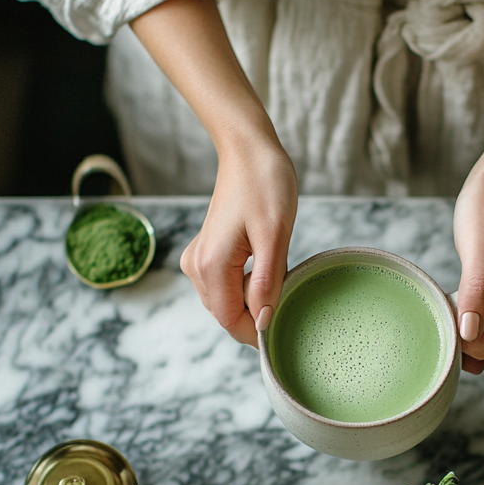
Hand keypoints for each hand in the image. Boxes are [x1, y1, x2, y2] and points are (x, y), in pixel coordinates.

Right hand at [180, 139, 297, 345]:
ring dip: (252, 297)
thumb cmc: (265, 184)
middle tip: (286, 289)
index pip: (230, 321)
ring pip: (227, 301)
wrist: (248, 151)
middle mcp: (196, 267)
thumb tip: (263, 321)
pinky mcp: (205, 253)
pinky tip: (262, 261)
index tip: (285, 328)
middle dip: (257, 312)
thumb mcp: (275, 235)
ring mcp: (197, 260)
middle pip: (227, 314)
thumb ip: (266, 282)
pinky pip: (225, 285)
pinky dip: (246, 284)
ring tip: (275, 266)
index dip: (258, 333)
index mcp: (211, 266)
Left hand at [453, 161, 483, 373]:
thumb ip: (476, 293)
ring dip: (466, 320)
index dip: (454, 333)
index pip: (481, 348)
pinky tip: (468, 292)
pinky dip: (473, 316)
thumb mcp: (477, 247)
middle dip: (460, 326)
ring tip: (463, 284)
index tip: (444, 301)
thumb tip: (470, 334)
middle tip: (453, 287)